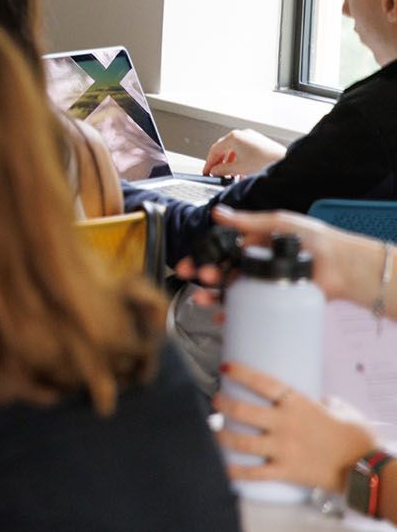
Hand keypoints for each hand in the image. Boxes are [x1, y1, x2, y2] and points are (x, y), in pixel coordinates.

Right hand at [175, 207, 387, 311]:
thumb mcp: (278, 222)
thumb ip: (248, 220)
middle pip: (222, 273)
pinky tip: (223, 318)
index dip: (201, 257)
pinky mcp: (275, 301)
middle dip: (204, 277)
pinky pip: (251, 310)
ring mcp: (264, 284)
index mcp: (253, 245)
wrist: (343, 265)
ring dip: (213, 297)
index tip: (188, 263)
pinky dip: (234, 316)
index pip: (219, 252)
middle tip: (197, 276)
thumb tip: (219, 213)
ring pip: (231, 293)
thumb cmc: (316, 239)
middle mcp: (256, 265)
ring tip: (203, 298)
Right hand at [203, 129, 287, 176]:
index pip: (214, 149)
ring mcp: (251, 137)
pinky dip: (239, 159)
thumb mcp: (238, 168)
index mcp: (234, 137)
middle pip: (223, 148)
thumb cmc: (265, 162)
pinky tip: (241, 170)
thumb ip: (222, 170)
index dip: (209, 162)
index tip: (207, 171)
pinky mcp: (259, 142)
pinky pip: (243, 150)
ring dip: (229, 162)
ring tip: (229, 174)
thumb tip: (215, 171)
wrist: (285, 161)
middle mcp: (242, 134)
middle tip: (216, 173)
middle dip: (219, 162)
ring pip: (234, 149)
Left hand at [216, 361, 377, 493]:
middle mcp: (285, 424)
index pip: (263, 383)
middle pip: (243, 411)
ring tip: (212, 430)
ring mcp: (283, 448)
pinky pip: (254, 472)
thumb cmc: (357, 437)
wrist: (367, 468)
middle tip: (216, 400)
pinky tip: (221, 468)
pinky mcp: (286, 471)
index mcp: (298, 405)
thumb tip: (321, 400)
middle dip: (223, 404)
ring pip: (241, 441)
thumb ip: (325, 402)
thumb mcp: (342, 410)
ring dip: (221, 435)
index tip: (225, 367)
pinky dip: (235, 471)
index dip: (241, 373)